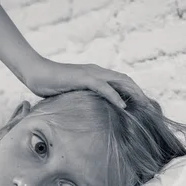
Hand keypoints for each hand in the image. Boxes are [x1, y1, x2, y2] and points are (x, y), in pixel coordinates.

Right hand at [25, 57, 144, 108]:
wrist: (36, 74)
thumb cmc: (50, 86)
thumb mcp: (72, 94)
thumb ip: (84, 99)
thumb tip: (91, 113)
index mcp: (96, 75)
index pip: (121, 82)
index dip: (133, 92)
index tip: (142, 106)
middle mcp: (97, 72)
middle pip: (125, 80)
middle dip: (139, 93)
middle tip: (149, 108)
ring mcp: (91, 73)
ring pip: (119, 81)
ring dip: (133, 93)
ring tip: (143, 106)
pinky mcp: (83, 78)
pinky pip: (103, 86)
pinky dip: (115, 96)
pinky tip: (123, 106)